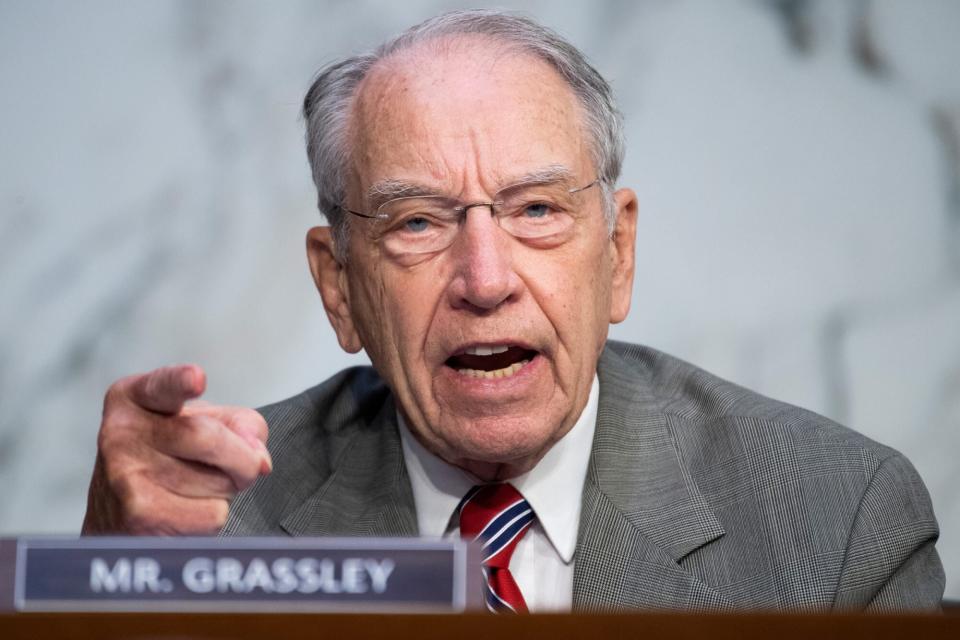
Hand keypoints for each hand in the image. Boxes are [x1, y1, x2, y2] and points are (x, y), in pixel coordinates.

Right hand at [82, 365, 271, 534]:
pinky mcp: (138, 515)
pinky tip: (185, 510)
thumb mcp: (205, 421)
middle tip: (240, 465)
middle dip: (242, 458)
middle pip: (209, 438)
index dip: (181, 382)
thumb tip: (258, 458)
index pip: (163, 386)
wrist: (118, 511)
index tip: (196, 378)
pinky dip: (213, 515)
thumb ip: (241, 424)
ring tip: (195, 485)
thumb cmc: (168, 456)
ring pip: (218, 482)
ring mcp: (124, 475)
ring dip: (225, 489)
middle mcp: (122, 431)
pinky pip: (211, 515)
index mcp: (136, 397)